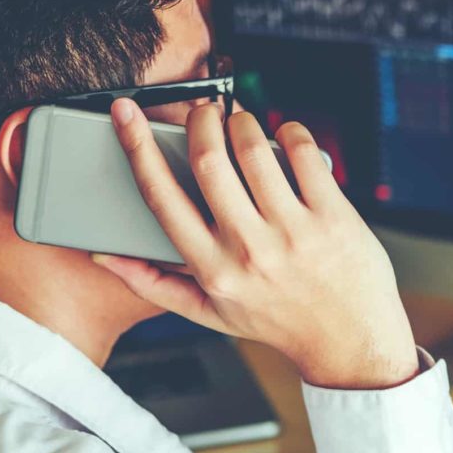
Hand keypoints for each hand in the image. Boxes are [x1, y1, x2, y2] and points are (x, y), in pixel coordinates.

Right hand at [92, 99, 418, 389]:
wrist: (350, 341)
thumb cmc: (278, 320)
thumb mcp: (210, 312)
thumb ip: (153, 284)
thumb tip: (103, 255)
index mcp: (211, 268)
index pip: (161, 197)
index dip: (136, 146)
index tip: (125, 111)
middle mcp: (248, 248)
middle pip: (208, 160)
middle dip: (201, 120)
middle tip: (206, 110)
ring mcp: (293, 231)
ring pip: (255, 149)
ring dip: (244, 122)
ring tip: (245, 124)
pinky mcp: (333, 216)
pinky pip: (303, 154)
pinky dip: (291, 132)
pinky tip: (287, 136)